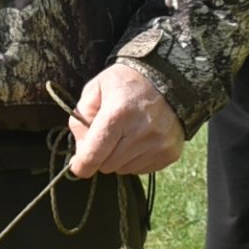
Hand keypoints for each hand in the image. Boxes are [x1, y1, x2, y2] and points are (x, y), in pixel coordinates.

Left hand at [66, 63, 184, 178]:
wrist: (168, 78)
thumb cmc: (126, 83)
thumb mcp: (94, 90)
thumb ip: (80, 120)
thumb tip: (81, 151)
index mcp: (117, 115)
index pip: (92, 156)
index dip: (81, 165)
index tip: (78, 164)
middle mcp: (141, 133)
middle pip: (107, 166)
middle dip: (101, 155)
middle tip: (108, 135)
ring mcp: (158, 145)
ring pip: (124, 170)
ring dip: (119, 157)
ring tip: (127, 134)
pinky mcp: (170, 153)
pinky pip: (142, 170)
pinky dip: (136, 159)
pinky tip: (141, 139)